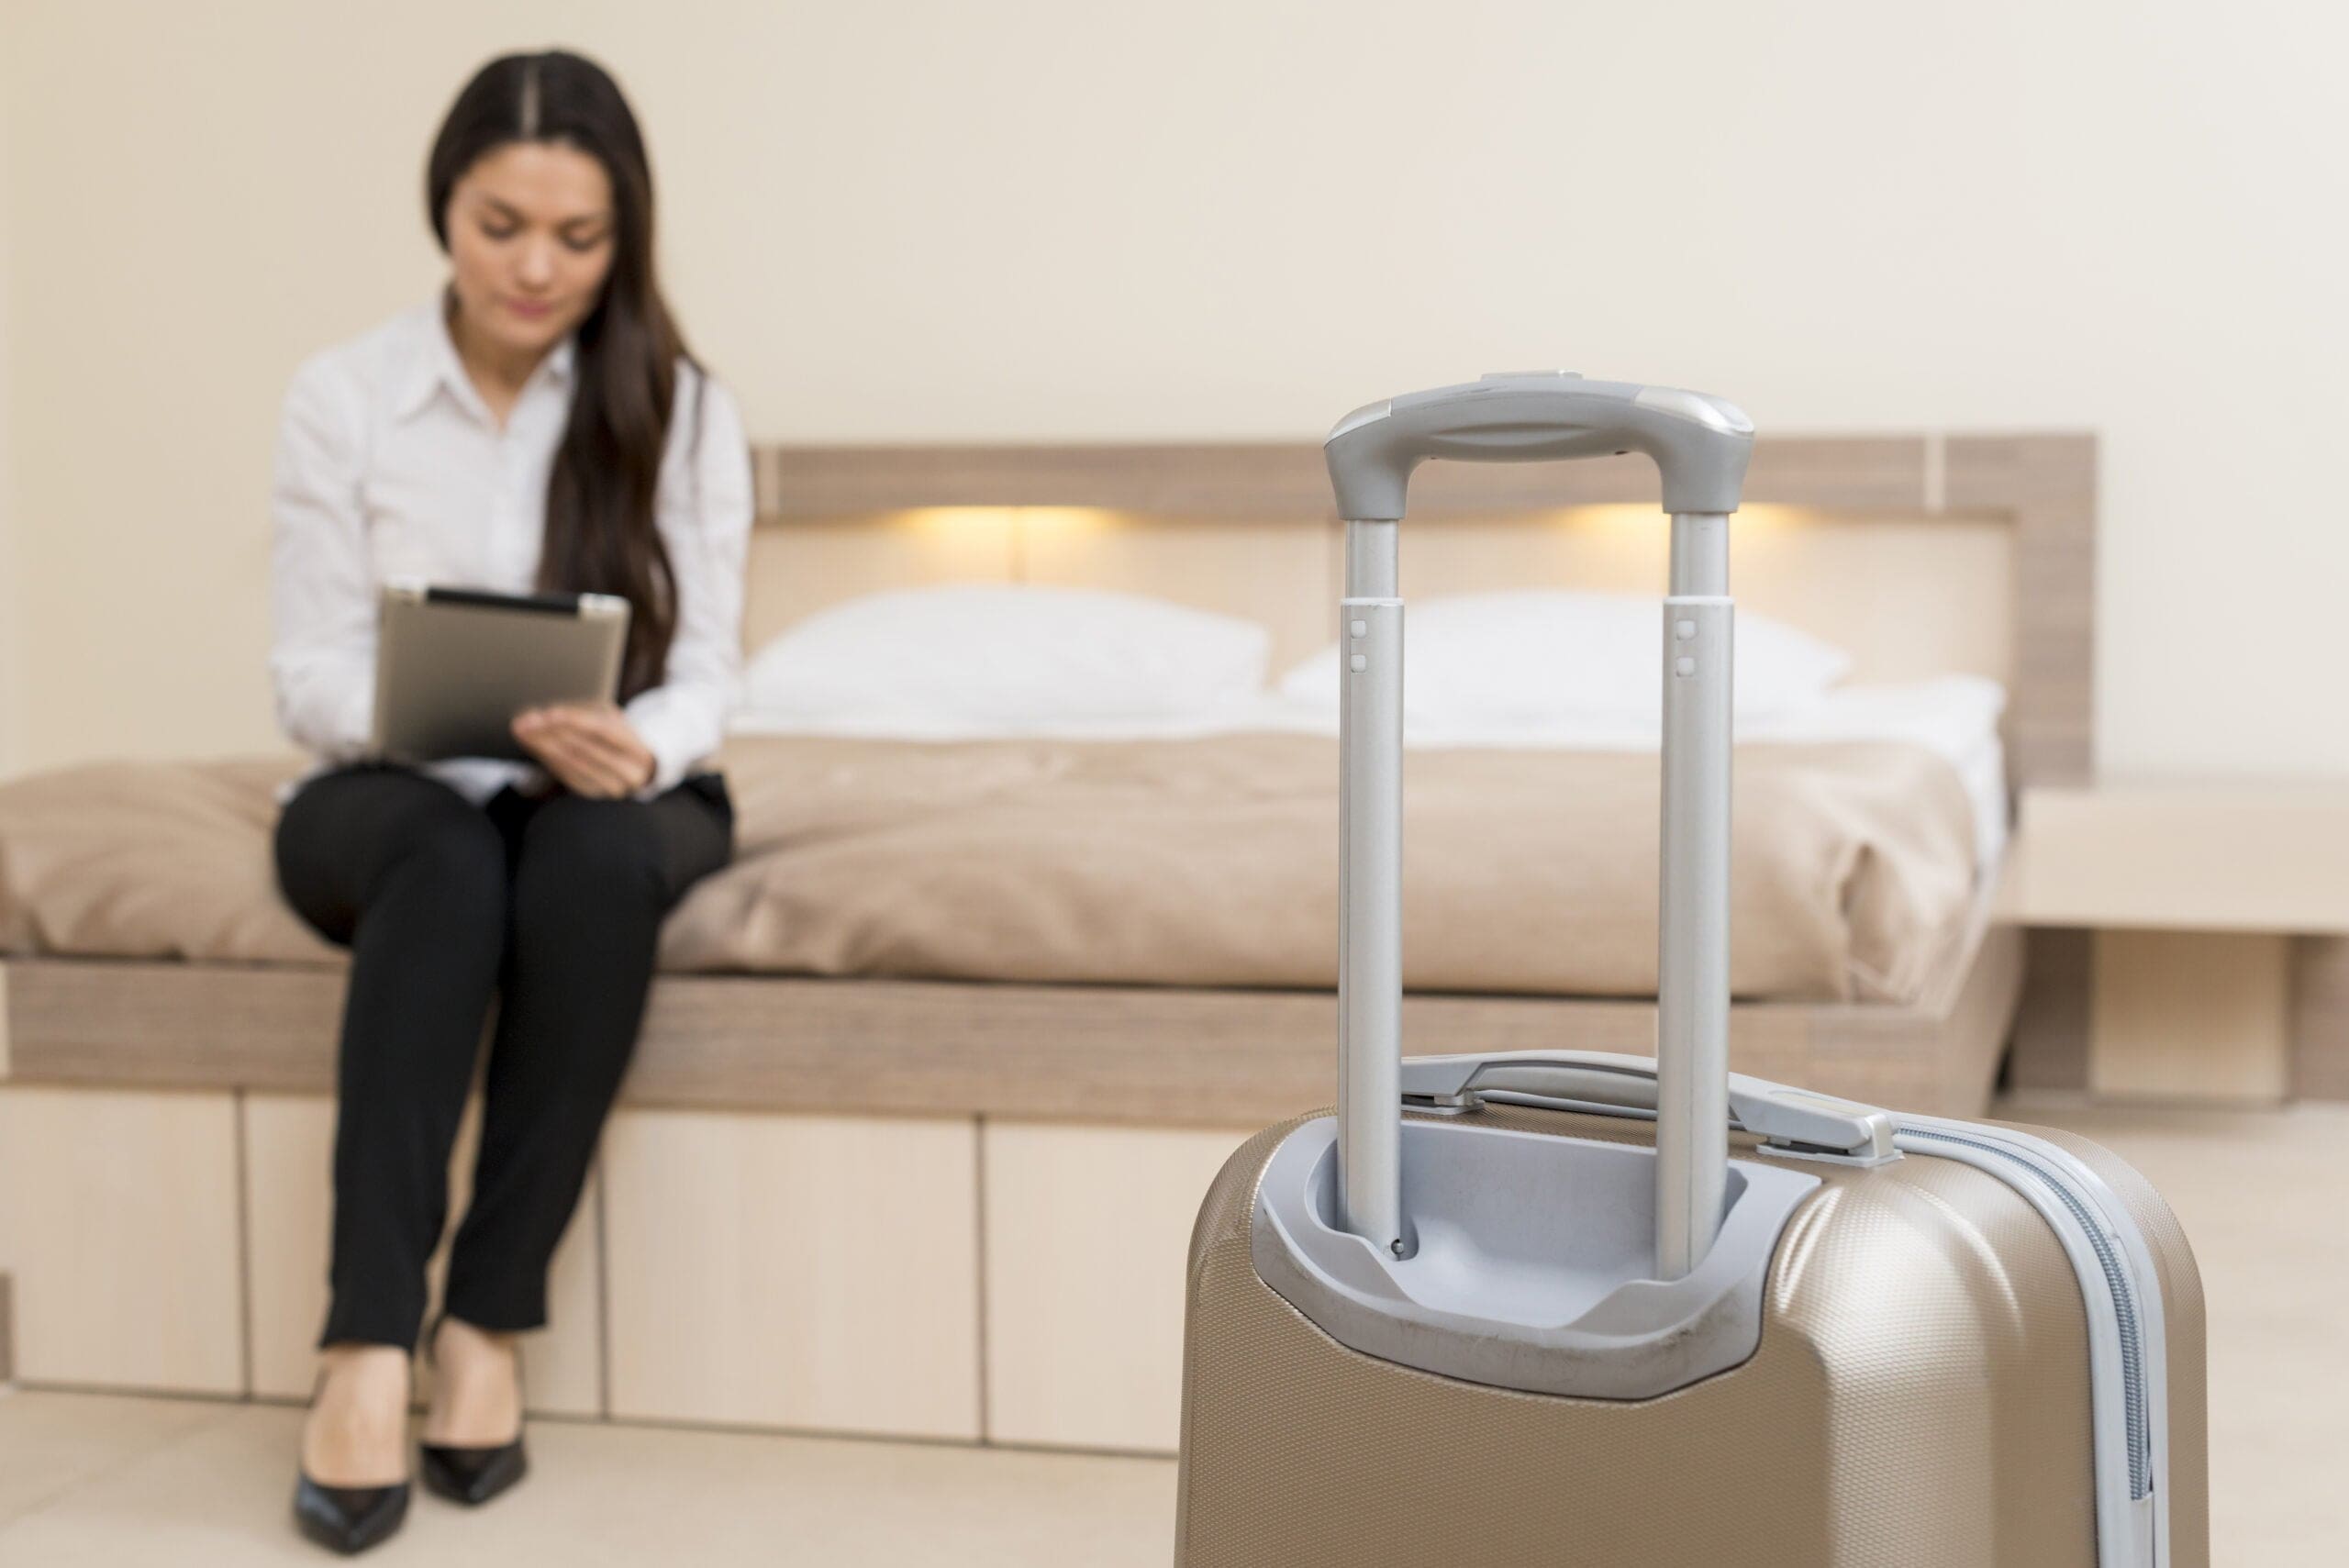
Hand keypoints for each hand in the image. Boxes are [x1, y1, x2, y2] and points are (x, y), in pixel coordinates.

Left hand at [512, 702, 655, 798]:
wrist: (636, 766)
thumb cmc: (618, 735)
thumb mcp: (612, 719)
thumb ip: (584, 714)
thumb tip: (546, 715)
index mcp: (637, 750)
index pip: (604, 731)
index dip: (575, 721)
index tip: (549, 712)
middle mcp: (627, 774)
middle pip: (583, 748)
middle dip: (551, 732)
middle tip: (525, 720)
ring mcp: (609, 787)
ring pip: (570, 762)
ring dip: (542, 745)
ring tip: (522, 729)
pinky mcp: (591, 793)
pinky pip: (564, 773)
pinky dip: (546, 756)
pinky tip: (532, 743)